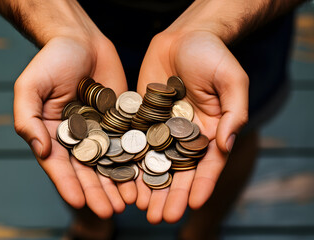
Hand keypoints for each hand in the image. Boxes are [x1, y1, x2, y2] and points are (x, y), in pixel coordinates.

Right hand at [14, 35, 136, 217]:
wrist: (81, 40)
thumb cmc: (51, 60)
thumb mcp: (30, 86)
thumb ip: (27, 118)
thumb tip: (39, 149)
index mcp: (54, 134)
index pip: (60, 165)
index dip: (68, 184)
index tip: (80, 202)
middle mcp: (78, 137)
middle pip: (88, 170)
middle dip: (98, 191)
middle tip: (110, 211)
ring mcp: (102, 130)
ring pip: (111, 162)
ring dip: (118, 183)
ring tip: (129, 202)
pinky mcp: (121, 120)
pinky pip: (129, 142)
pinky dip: (135, 160)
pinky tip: (144, 176)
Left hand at [136, 30, 247, 223]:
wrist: (184, 36)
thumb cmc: (212, 54)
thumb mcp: (232, 80)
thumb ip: (233, 113)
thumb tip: (226, 145)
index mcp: (208, 131)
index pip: (207, 165)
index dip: (201, 186)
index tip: (193, 206)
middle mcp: (184, 135)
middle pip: (178, 171)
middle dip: (170, 195)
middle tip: (160, 218)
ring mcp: (161, 128)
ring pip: (154, 162)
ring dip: (147, 186)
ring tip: (140, 208)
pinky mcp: (141, 117)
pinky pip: (134, 141)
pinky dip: (129, 161)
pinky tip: (122, 178)